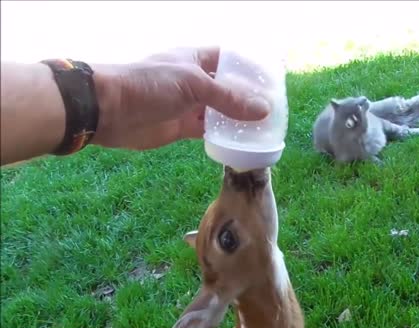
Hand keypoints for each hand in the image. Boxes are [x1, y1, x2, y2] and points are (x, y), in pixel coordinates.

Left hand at [90, 47, 270, 149]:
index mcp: (196, 58)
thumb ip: (229, 98)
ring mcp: (188, 105)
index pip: (229, 59)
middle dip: (248, 98)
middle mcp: (194, 80)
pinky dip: (223, 136)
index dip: (249, 68)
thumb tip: (264, 110)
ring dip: (238, 120)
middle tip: (275, 110)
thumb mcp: (194, 84)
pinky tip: (241, 143)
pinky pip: (208, 131)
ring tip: (264, 129)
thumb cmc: (150, 84)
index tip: (272, 81)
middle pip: (227, 88)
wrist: (108, 109)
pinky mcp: (181, 127)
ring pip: (220, 112)